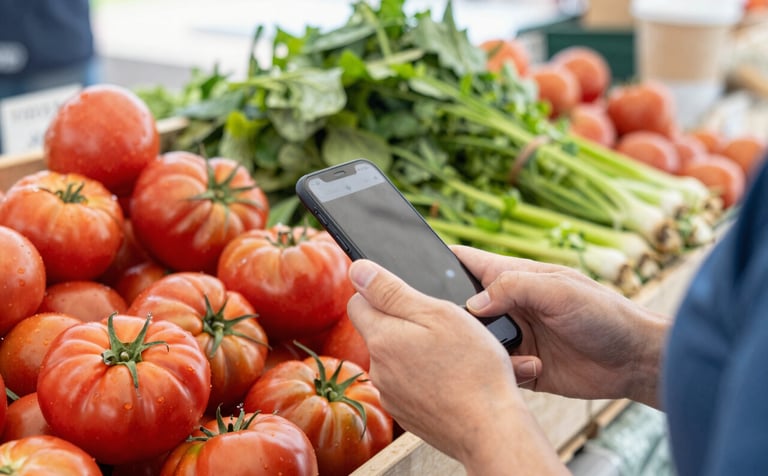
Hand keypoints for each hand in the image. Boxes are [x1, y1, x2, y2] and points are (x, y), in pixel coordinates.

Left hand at [347, 259, 567, 474]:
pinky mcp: (406, 414)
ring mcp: (391, 395)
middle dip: (404, 323)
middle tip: (443, 326)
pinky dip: (425, 378)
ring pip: (396, 359)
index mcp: (382, 338)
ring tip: (454, 356)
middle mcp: (377, 369)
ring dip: (417, 351)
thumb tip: (357, 270)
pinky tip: (452, 379)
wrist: (490, 429)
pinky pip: (409, 385)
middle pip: (379, 331)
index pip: (358, 302)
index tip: (407, 295)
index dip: (380, 292)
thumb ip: (392, 291)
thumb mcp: (438, 314)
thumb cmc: (472, 368)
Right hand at [456, 245, 667, 406]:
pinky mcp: (523, 365)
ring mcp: (515, 335)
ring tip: (482, 351)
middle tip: (443, 326)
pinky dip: (498, 371)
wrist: (634, 361)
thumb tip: (472, 304)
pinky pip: (496, 368)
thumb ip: (514, 288)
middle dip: (450, 315)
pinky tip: (519, 370)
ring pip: (475, 340)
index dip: (440, 260)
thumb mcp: (559, 291)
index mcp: (515, 278)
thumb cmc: (605, 315)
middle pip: (462, 305)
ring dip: (475, 347)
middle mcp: (510, 305)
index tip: (413, 268)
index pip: (467, 262)